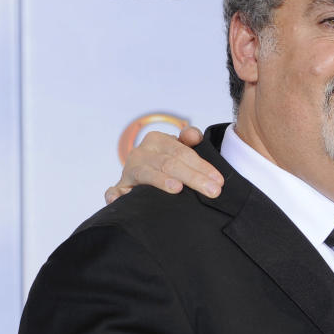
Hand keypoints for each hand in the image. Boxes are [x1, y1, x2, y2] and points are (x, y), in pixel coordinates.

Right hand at [104, 126, 222, 203]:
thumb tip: (193, 135)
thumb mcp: (180, 149)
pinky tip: (120, 199)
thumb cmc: (168, 162)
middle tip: (212, 191)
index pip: (182, 152)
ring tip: (177, 188)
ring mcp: (129, 170)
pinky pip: (115, 191)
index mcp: (157, 140)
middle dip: (193, 177)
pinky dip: (115, 194)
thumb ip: (190, 141)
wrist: (143, 173)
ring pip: (147, 174)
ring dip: (161, 181)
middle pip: (169, 163)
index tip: (218, 180)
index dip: (201, 165)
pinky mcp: (120, 187)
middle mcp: (141, 153)